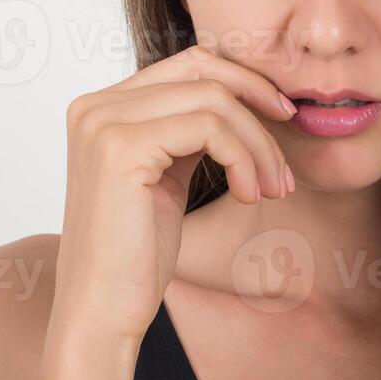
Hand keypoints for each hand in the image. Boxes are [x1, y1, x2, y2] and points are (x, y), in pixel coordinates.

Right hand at [48, 45, 295, 349]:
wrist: (101, 314)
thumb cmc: (136, 256)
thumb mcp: (166, 177)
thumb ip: (187, 133)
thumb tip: (243, 97)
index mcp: (101, 108)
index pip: (188, 65)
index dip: (244, 85)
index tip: (281, 120)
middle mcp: (95, 106)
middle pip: (202, 70)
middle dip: (258, 103)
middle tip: (286, 153)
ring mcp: (103, 123)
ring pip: (214, 99)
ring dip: (258, 144)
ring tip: (272, 189)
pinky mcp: (121, 148)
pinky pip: (210, 127)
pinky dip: (244, 158)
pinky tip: (249, 195)